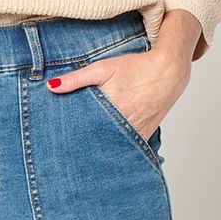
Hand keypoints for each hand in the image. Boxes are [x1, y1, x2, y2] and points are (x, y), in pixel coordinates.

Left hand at [46, 44, 189, 140]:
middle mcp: (123, 126)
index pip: (83, 130)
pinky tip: (106, 145)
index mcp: (110, 110)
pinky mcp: (144, 136)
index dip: (71, 136)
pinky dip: (116, 146)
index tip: (59, 141)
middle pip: (96, 142)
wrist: (169, 71)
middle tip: (67, 151)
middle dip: (83, 145)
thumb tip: (51, 87)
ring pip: (112, 147)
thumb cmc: (137, 67)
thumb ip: (76, 79)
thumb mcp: (103, 68)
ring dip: (100, 147)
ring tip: (84, 152)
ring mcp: (135, 134)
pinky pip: (126, 146)